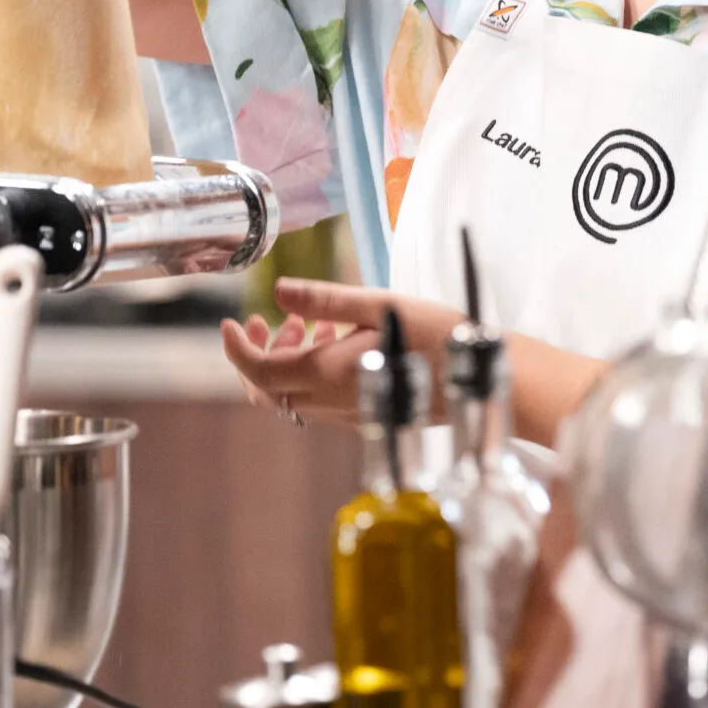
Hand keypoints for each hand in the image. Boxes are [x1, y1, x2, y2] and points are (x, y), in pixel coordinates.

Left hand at [220, 279, 463, 427]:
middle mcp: (331, 402)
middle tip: (268, 321)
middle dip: (257, 355)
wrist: (480, 377)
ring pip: (293, 397)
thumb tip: (278, 291)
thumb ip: (325, 300)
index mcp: (327, 373)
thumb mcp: (380, 304)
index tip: (228, 323)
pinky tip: (336, 342)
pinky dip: (310, 372)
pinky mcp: (366, 416)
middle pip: (268, 392)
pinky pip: (319, 401)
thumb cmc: (436, 335)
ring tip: (311, 326)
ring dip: (287, 361)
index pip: (259, 371)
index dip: (235, 350)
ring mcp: (348, 414)